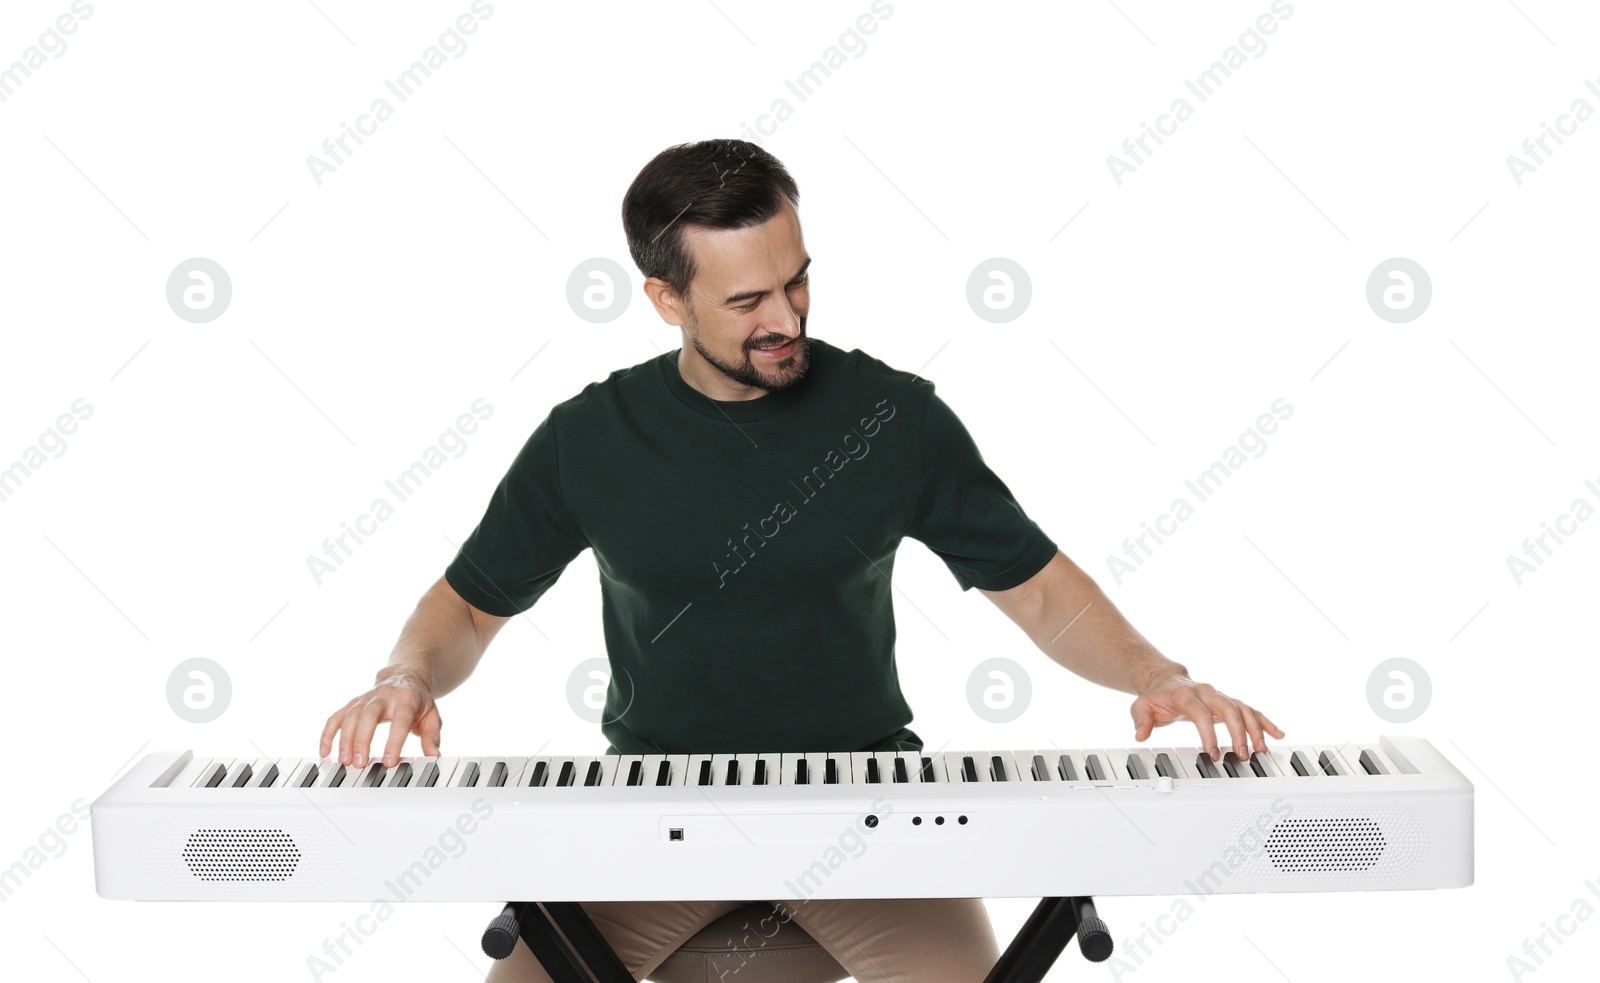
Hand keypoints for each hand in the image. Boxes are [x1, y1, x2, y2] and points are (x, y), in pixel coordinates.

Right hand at [319, 670, 442, 768]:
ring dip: (345, 739)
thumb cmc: (418, 701)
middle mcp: (384, 696)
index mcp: (407, 699)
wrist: (405, 677)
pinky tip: (324, 752)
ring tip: (344, 761)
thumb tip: (434, 756)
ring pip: (351, 715)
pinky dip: (328, 734)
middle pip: (370, 715)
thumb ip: (432, 737)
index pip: (400, 720)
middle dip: (363, 740)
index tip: (389, 762)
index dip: (394, 741)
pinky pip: (336, 716)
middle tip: (360, 763)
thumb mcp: (432, 716)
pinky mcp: (352, 703)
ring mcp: (366, 698)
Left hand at [1129, 673, 1282, 760]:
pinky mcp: (1230, 703)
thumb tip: (1140, 734)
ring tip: (1262, 749)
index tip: (1213, 753)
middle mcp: (1208, 693)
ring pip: (1243, 709)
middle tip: (1243, 754)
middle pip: (1229, 709)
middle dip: (1239, 732)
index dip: (1208, 734)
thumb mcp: (1141, 706)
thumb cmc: (1157, 697)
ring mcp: (1221, 697)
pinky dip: (1265, 721)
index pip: (1201, 713)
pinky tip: (1278, 734)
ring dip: (1256, 729)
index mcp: (1186, 695)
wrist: (1166, 681)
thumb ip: (1140, 719)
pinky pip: (1251, 710)